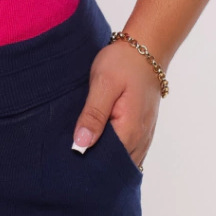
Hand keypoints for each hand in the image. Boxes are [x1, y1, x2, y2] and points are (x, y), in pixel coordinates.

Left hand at [71, 39, 161, 168]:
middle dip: (95, 164)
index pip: (108, 163)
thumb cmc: (123, 63)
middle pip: (116, 165)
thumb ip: (93, 115)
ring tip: (81, 153)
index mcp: (130, 131)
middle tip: (70, 158)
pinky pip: (129, 151)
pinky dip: (114, 152)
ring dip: (105, 159)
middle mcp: (140, 139)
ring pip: (123, 160)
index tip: (69, 162)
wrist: (146, 49)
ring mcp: (144, 136)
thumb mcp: (103, 84)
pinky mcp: (142, 129)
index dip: (88, 163)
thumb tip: (81, 145)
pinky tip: (98, 144)